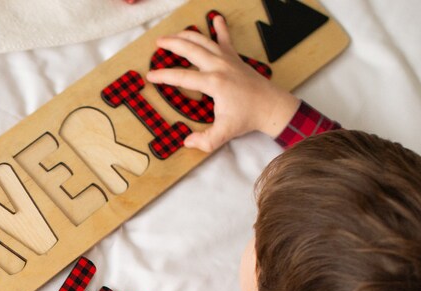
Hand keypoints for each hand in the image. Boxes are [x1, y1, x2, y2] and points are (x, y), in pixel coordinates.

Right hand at [147, 14, 298, 151]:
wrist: (270, 106)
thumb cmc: (246, 118)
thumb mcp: (224, 133)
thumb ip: (205, 140)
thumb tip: (187, 142)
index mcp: (214, 83)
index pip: (183, 77)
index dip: (164, 76)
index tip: (151, 76)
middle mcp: (219, 66)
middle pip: (191, 49)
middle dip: (172, 44)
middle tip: (158, 43)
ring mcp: (228, 59)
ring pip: (204, 40)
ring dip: (187, 35)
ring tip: (173, 34)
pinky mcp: (235, 58)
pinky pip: (225, 39)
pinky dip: (220, 27)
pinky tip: (215, 19)